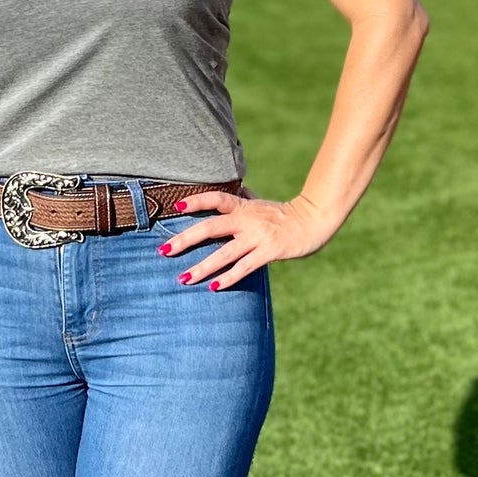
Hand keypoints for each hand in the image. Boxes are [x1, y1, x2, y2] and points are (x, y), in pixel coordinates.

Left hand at [157, 190, 335, 291]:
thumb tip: (235, 189)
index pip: (216, 198)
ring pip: (224, 253)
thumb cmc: (285, 214)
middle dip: (185, 240)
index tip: (176, 206)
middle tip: (163, 251)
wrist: (314, 221)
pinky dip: (228, 277)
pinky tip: (213, 287)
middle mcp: (247, 220)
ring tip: (183, 278)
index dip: (196, 201)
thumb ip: (245, 199)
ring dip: (202, 267)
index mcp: (243, 206)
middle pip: (210, 228)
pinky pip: (245, 267)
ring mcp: (258, 236)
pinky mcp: (269, 251)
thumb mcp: (261, 203)